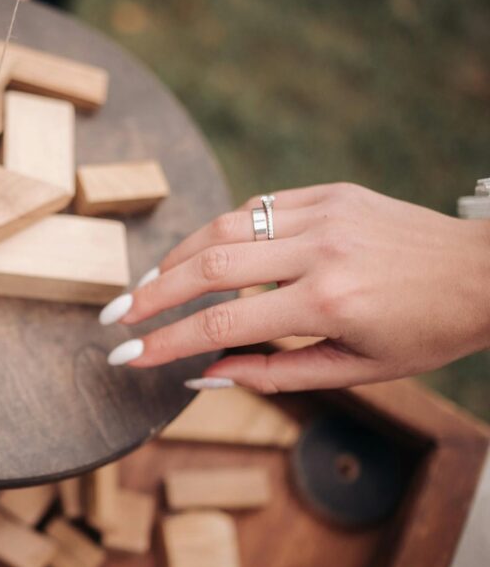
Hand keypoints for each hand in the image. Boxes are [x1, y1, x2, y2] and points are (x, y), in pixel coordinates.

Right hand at [99, 183, 489, 391]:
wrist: (485, 272)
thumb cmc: (424, 332)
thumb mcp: (355, 370)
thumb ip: (274, 373)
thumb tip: (205, 374)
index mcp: (328, 304)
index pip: (221, 324)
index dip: (164, 342)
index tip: (126, 356)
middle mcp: (320, 250)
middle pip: (208, 266)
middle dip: (150, 293)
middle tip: (114, 314)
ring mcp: (323, 212)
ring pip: (224, 226)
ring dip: (174, 257)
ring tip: (144, 284)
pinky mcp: (328, 192)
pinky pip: (256, 208)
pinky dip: (218, 231)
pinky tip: (196, 254)